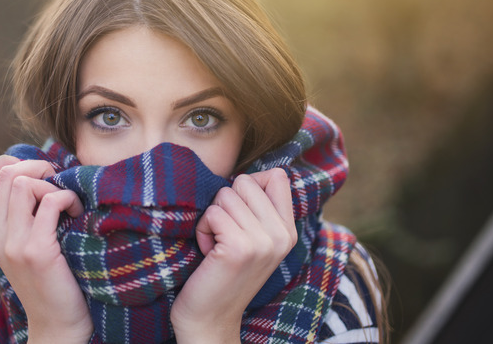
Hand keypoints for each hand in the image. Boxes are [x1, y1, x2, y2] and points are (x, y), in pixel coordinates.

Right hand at [0, 156, 92, 343]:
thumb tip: (41, 173)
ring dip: (53, 184)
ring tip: (68, 202)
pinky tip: (77, 212)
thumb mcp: (28, 245)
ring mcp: (14, 244)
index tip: (35, 174)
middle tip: (59, 184)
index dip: (5, 163)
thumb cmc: (52, 279)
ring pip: (23, 182)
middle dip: (38, 168)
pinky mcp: (37, 251)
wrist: (58, 324)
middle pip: (6, 173)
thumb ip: (25, 215)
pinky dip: (68, 198)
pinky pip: (51, 201)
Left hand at [170, 169, 296, 342]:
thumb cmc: (223, 272)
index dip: (249, 186)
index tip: (240, 215)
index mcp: (289, 230)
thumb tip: (249, 174)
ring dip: (211, 218)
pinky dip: (203, 229)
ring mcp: (263, 241)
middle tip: (225, 235)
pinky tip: (209, 253)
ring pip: (225, 195)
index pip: (277, 176)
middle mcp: (282, 235)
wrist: (210, 318)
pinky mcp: (239, 248)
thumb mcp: (253, 239)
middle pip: (244, 181)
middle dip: (225, 204)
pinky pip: (212, 213)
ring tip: (217, 246)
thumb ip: (259, 209)